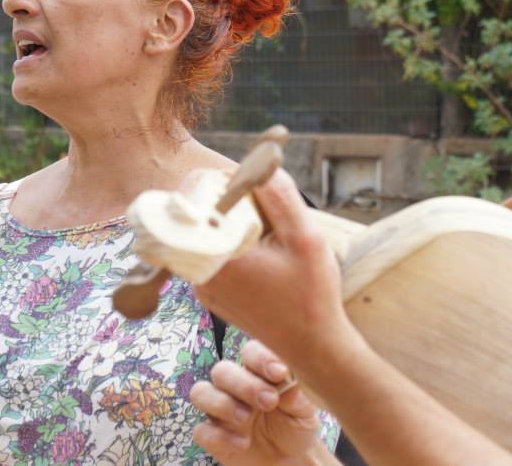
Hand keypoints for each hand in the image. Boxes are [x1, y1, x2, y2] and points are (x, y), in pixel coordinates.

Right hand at [190, 340, 319, 464]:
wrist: (289, 459)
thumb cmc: (296, 425)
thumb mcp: (305, 411)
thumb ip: (298, 394)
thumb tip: (289, 376)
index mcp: (258, 372)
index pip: (249, 352)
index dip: (260, 358)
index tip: (280, 373)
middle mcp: (235, 386)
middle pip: (221, 370)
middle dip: (244, 385)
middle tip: (269, 401)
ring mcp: (220, 410)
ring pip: (200, 392)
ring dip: (223, 404)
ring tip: (247, 419)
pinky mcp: (213, 436)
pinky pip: (201, 430)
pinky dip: (220, 436)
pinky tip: (243, 443)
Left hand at [194, 169, 358, 371]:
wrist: (313, 346)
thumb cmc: (312, 296)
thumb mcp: (305, 239)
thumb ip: (282, 198)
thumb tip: (263, 163)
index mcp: (216, 256)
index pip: (198, 199)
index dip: (220, 181)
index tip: (249, 181)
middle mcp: (199, 273)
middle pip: (199, 217)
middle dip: (226, 201)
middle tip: (261, 202)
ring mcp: (203, 287)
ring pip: (205, 236)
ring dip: (229, 223)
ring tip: (266, 228)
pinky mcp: (212, 295)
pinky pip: (211, 256)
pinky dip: (230, 244)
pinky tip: (261, 250)